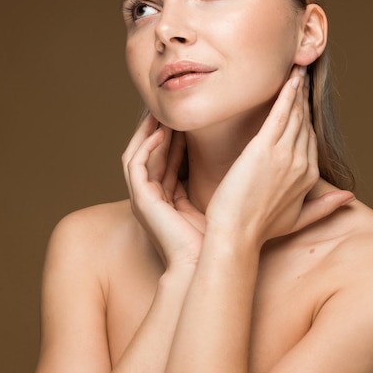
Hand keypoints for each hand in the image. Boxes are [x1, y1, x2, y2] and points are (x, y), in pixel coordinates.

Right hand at [122, 113, 204, 268]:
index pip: (165, 160)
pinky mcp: (140, 200)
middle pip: (149, 155)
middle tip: (167, 107)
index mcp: (167, 199)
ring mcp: (143, 199)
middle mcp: (151, 197)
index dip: (173, 137)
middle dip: (157, 129)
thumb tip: (236, 160)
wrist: (205, 264)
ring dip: (147, 132)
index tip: (186, 118)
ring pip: (138, 155)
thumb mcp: (213, 202)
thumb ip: (213, 182)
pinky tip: (160, 132)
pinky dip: (146, 147)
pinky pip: (136, 165)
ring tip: (159, 111)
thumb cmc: (213, 239)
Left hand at [205, 67, 352, 247]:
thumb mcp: (299, 220)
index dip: (307, 118)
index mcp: (308, 177)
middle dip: (304, 98)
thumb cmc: (260, 229)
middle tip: (302, 76)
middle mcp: (301, 162)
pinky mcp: (264, 148)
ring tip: (297, 71)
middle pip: (304, 123)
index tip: (303, 101)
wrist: (236, 233)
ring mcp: (284, 154)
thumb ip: (325, 206)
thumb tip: (349, 196)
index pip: (310, 139)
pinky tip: (290, 79)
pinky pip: (281, 114)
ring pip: (295, 114)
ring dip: (297, 90)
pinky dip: (288, 94)